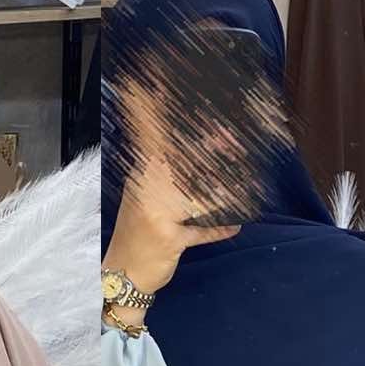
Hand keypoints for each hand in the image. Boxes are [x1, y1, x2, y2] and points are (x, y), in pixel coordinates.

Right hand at [103, 77, 241, 331]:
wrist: (121, 274)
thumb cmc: (137, 234)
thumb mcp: (148, 198)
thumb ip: (171, 175)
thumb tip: (206, 148)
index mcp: (142, 173)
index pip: (154, 135)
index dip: (164, 112)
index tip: (177, 91)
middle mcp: (147, 188)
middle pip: (180, 158)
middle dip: (208, 145)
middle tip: (234, 135)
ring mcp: (156, 213)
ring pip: (194, 192)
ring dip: (221, 185)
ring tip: (243, 177)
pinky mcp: (168, 238)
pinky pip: (200, 230)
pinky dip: (219, 228)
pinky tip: (235, 224)